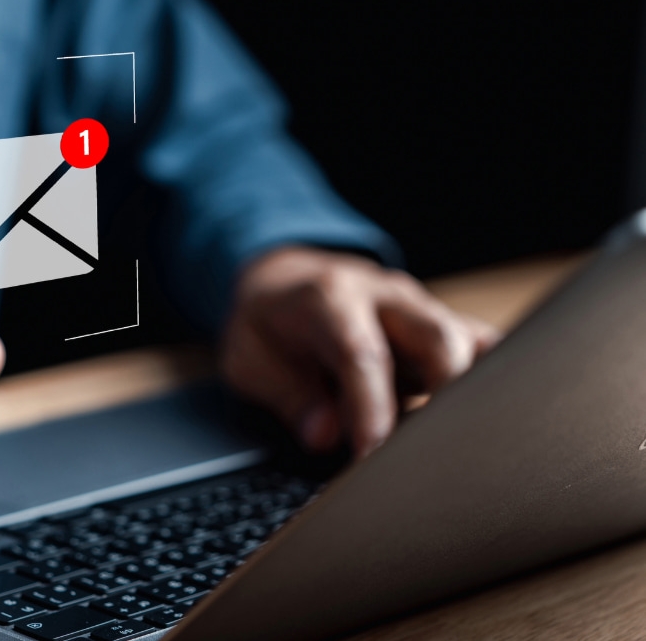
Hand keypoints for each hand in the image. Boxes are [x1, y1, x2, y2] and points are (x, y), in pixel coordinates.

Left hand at [218, 247, 497, 456]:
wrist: (286, 282)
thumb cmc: (268, 325)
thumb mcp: (249, 358)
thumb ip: (286, 394)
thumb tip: (325, 435)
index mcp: (329, 298)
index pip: (362, 353)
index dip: (371, 407)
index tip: (373, 455)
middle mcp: (386, 297)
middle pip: (438, 339)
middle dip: (443, 399)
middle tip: (426, 457)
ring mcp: (423, 309)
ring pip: (472, 345)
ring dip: (471, 397)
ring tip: (456, 449)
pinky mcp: (447, 325)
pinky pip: (485, 349)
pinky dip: (491, 385)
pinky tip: (481, 427)